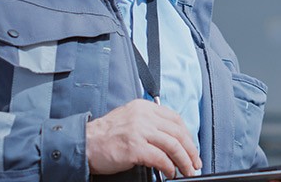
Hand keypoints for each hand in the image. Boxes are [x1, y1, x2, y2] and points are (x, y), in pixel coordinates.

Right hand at [85, 99, 201, 177]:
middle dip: (190, 150)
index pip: (175, 119)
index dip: (188, 135)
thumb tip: (173, 140)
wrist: (85, 143)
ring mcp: (139, 130)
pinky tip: (169, 173)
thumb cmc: (106, 136)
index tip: (192, 148)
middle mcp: (144, 116)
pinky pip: (161, 158)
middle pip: (178, 133)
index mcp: (144, 107)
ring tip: (187, 171)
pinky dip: (169, 167)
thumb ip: (150, 124)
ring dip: (184, 161)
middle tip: (195, 163)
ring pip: (173, 145)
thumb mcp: (130, 119)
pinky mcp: (135, 147)